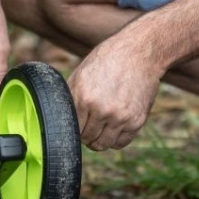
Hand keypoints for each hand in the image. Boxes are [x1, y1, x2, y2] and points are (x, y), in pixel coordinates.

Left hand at [66, 34, 163, 151]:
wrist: (139, 53)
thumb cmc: (107, 60)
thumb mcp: (81, 74)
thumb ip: (70, 97)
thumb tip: (59, 118)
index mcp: (84, 98)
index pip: (72, 129)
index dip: (72, 127)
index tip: (76, 123)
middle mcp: (102, 110)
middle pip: (87, 139)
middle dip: (85, 134)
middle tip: (88, 124)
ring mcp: (121, 117)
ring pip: (103, 145)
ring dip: (99, 139)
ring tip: (100, 127)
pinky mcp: (136, 121)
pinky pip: (120, 143)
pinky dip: (115, 139)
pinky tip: (113, 126)